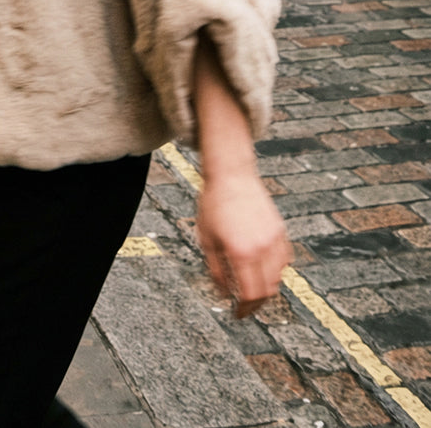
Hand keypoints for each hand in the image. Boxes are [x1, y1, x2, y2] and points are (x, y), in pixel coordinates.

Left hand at [197, 170, 291, 317]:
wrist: (232, 175)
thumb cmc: (214, 204)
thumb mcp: (206, 239)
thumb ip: (216, 270)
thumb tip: (224, 294)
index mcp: (242, 253)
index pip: (251, 295)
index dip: (245, 310)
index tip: (238, 315)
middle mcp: (262, 249)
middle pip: (268, 290)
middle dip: (256, 304)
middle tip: (244, 306)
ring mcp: (275, 239)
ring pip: (279, 277)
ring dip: (266, 287)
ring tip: (251, 287)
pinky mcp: (281, 230)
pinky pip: (284, 259)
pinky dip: (275, 270)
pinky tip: (261, 267)